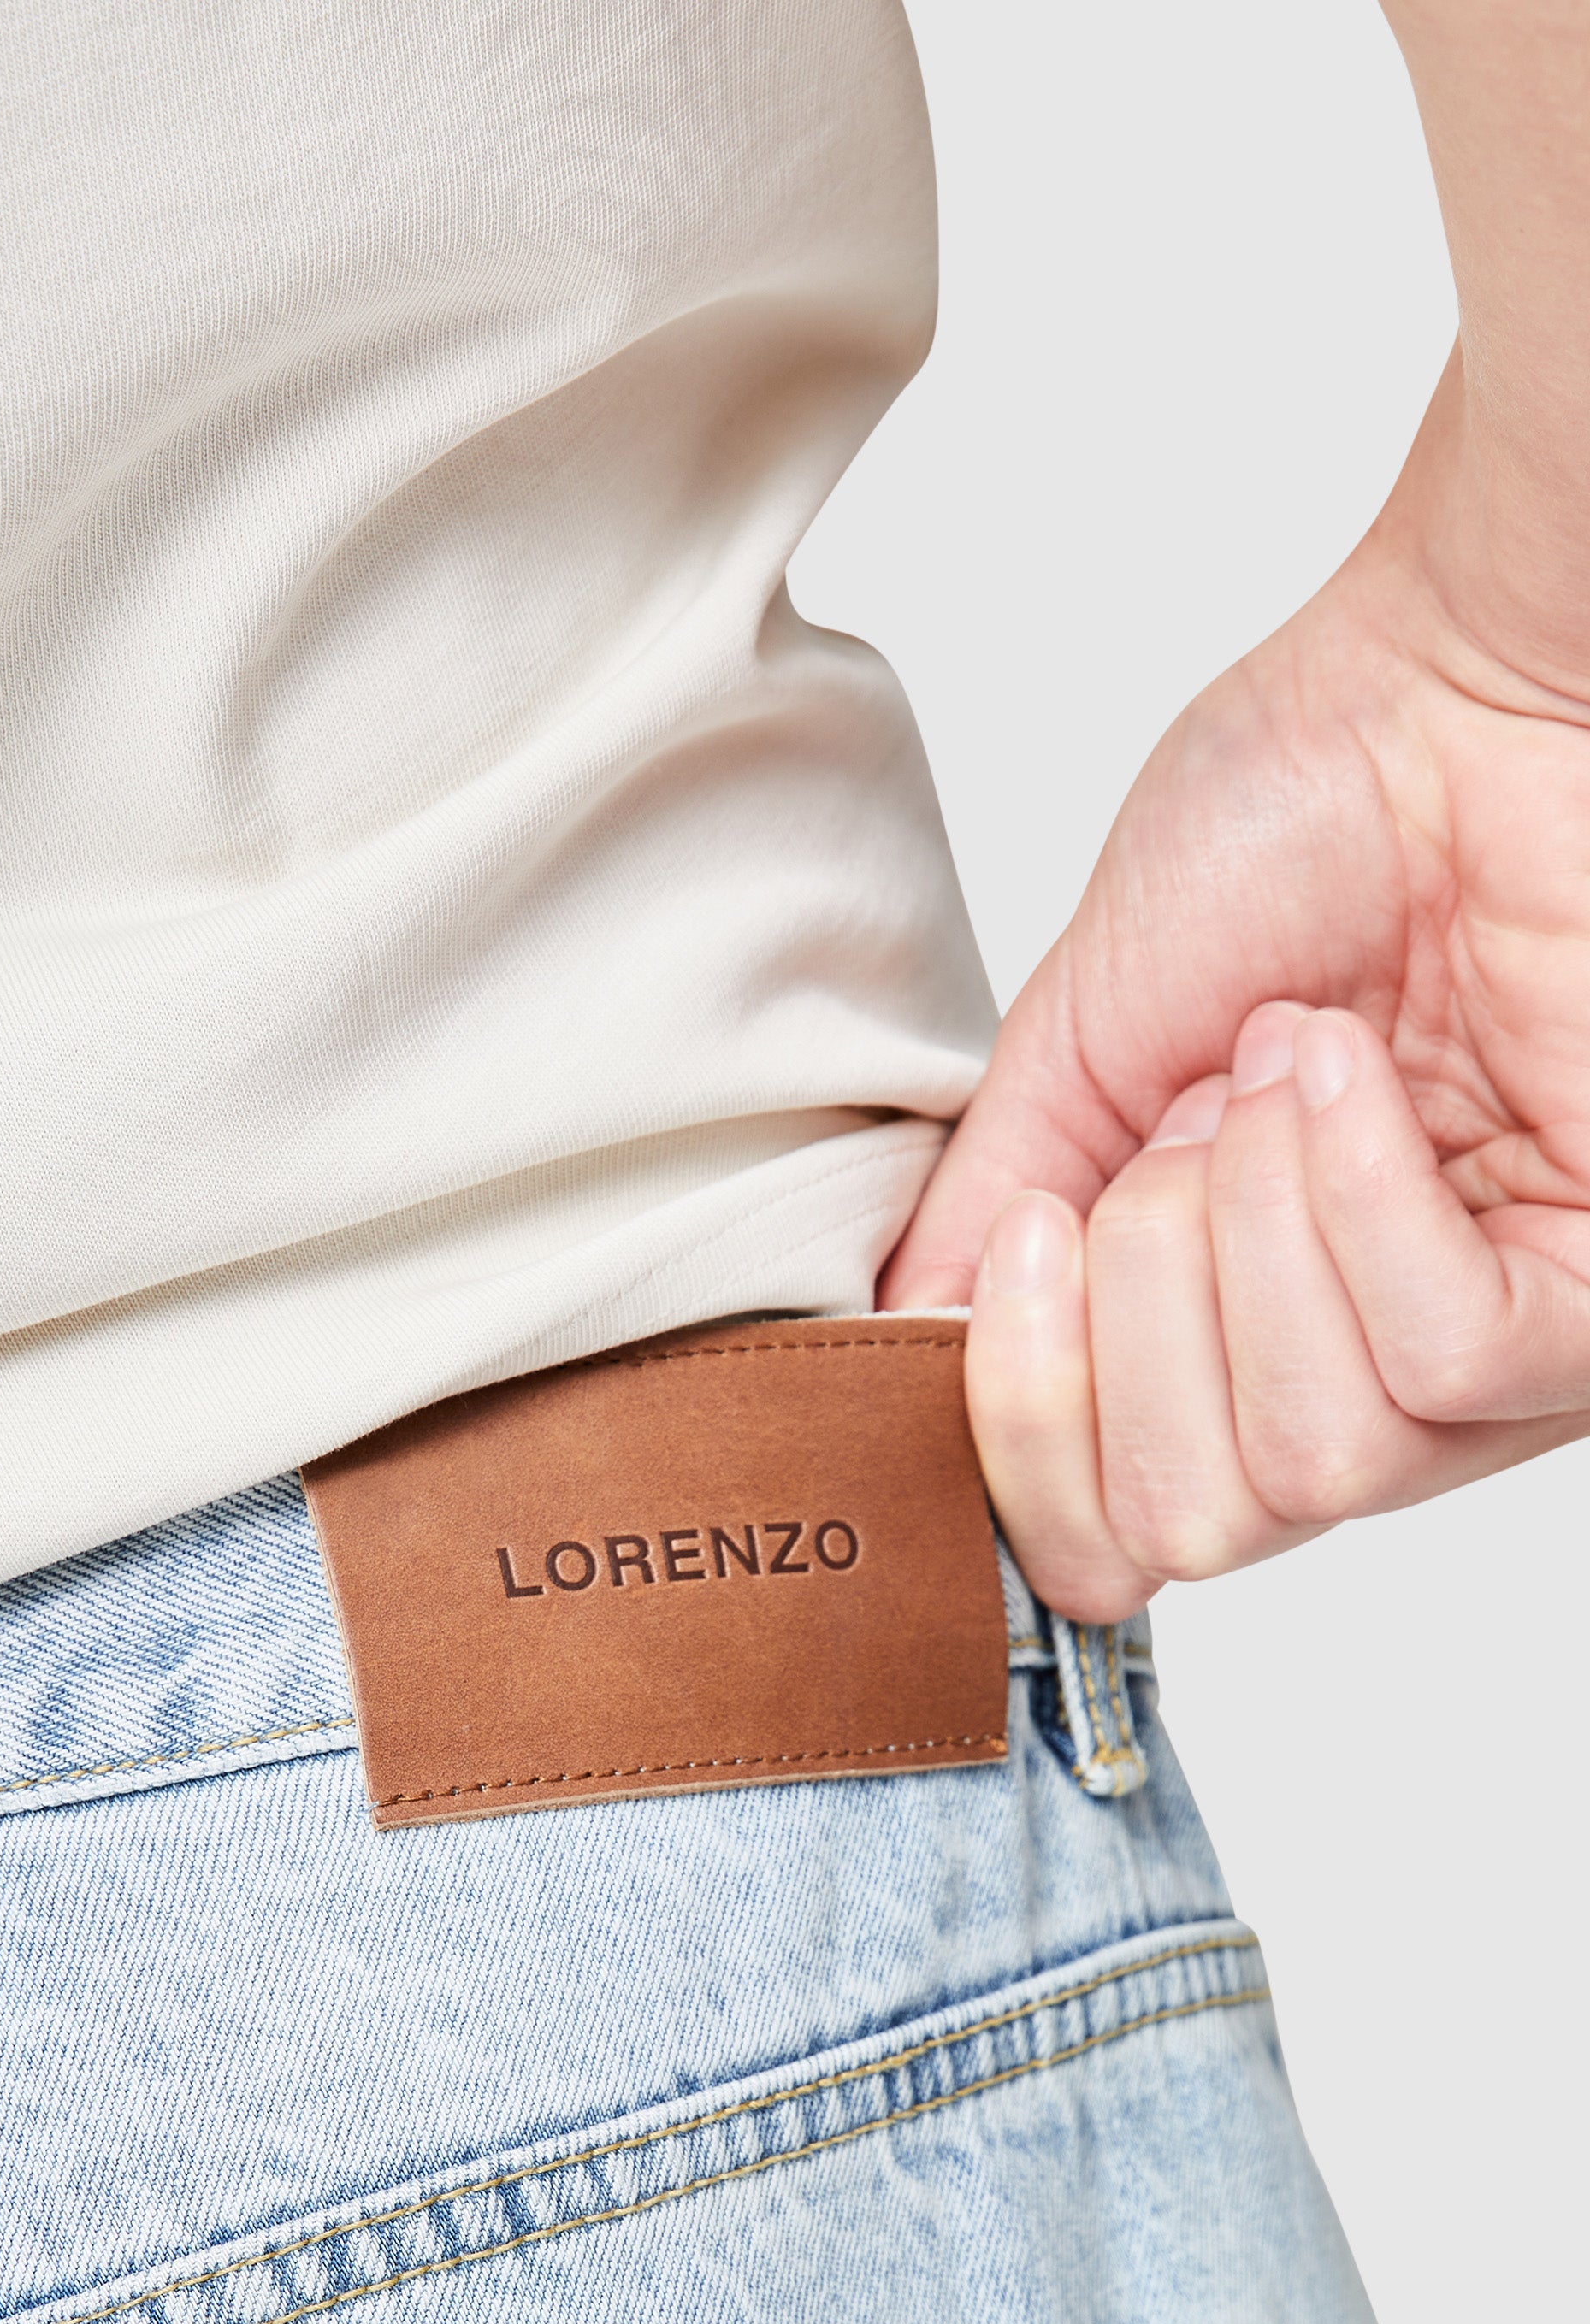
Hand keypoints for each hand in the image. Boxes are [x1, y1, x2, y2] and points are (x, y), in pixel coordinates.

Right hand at [883, 367, 1589, 1618]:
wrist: (1451, 681)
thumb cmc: (1301, 818)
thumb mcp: (1079, 1041)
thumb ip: (987, 1221)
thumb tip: (907, 1359)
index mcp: (1221, 1327)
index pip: (1105, 1535)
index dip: (1027, 1428)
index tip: (1023, 1247)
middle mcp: (1351, 1369)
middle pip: (1193, 1523)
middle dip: (1135, 1318)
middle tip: (1174, 1132)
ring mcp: (1484, 1353)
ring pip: (1315, 1461)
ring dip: (1246, 1241)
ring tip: (1272, 1075)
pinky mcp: (1589, 1305)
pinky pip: (1439, 1359)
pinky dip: (1356, 1204)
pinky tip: (1348, 1074)